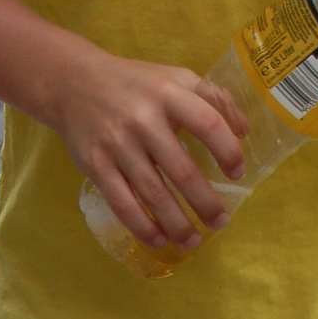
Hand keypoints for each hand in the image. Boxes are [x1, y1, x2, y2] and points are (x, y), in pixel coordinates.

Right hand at [51, 45, 248, 251]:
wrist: (73, 82)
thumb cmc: (136, 82)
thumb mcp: (175, 77)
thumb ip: (212, 98)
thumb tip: (245, 132)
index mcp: (168, 92)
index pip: (207, 122)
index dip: (227, 150)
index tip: (237, 173)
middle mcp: (143, 118)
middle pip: (181, 169)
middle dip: (205, 202)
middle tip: (220, 221)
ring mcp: (117, 144)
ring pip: (153, 193)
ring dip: (177, 223)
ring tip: (194, 241)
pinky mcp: (95, 164)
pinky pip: (122, 203)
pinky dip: (142, 226)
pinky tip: (159, 239)